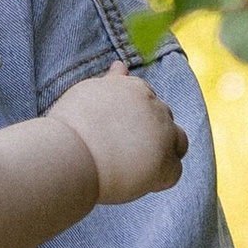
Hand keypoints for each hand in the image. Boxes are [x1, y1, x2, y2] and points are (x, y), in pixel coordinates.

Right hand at [48, 64, 183, 206]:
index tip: (114, 133)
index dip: (133, 120)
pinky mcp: (166, 163)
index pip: (147, 100)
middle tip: (118, 152)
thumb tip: (120, 66)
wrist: (69, 154)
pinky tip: (134, 182)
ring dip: (164, 153)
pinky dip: (159, 179)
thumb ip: (110, 82)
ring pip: (178, 143)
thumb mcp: (89, 94)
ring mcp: (164, 134)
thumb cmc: (71, 127)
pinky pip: (174, 172)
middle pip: (164, 119)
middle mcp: (155, 106)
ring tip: (134, 167)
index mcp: (136, 88)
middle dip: (149, 134)